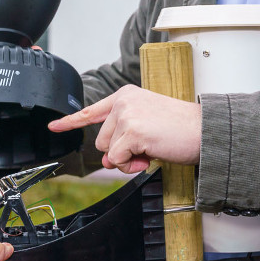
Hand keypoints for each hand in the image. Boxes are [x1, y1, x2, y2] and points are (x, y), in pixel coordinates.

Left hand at [48, 85, 201, 172]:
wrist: (205, 131)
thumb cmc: (182, 129)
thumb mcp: (147, 127)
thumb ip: (123, 138)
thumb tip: (107, 161)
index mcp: (126, 95)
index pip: (92, 110)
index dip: (71, 121)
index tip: (53, 126)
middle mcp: (124, 101)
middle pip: (101, 139)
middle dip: (120, 151)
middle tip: (146, 148)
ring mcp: (127, 115)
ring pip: (109, 151)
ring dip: (127, 159)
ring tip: (151, 149)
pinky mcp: (132, 131)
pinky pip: (119, 159)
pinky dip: (132, 165)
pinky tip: (151, 155)